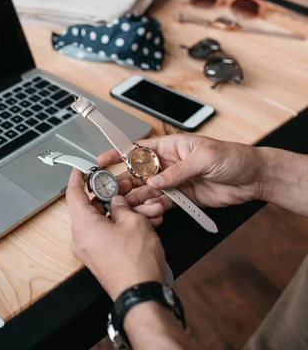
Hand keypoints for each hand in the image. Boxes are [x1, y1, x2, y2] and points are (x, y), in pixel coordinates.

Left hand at [66, 169, 166, 298]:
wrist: (141, 294)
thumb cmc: (136, 264)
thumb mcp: (134, 223)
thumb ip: (122, 206)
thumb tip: (118, 202)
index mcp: (83, 225)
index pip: (73, 194)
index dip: (78, 178)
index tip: (81, 168)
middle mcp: (81, 237)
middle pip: (93, 207)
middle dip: (114, 195)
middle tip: (128, 186)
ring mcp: (90, 250)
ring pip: (106, 221)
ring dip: (126, 212)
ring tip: (148, 207)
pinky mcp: (101, 258)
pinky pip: (110, 235)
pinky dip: (125, 227)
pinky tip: (147, 222)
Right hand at [98, 134, 263, 216]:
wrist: (254, 178)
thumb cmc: (234, 157)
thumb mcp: (204, 158)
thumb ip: (178, 171)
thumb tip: (156, 181)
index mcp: (171, 147)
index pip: (139, 149)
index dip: (119, 153)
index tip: (104, 159)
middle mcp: (169, 164)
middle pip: (139, 173)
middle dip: (124, 180)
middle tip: (111, 190)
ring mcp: (175, 182)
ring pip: (148, 191)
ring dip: (136, 198)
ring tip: (124, 204)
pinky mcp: (183, 198)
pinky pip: (162, 203)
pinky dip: (153, 208)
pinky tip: (147, 211)